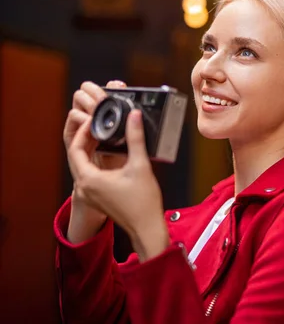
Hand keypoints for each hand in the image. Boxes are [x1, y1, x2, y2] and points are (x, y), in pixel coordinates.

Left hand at [64, 80, 127, 242]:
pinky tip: (106, 154)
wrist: (146, 227)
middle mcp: (84, 188)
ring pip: (80, 165)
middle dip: (85, 139)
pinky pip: (87, 175)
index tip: (94, 121)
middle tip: (97, 125)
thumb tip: (133, 117)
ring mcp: (88, 194)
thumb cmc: (143, 203)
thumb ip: (135, 138)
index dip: (83, 132)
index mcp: (89, 180)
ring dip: (88, 150)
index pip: (75, 148)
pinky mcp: (95, 198)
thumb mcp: (140, 165)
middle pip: (75, 156)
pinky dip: (93, 162)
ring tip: (101, 135)